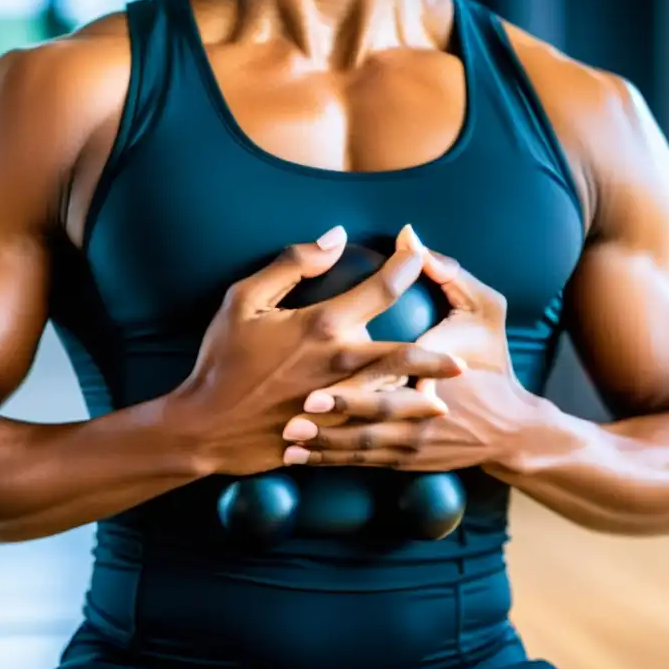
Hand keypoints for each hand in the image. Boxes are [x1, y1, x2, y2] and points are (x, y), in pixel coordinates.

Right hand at [170, 226, 464, 475]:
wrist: (204, 427)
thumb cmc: (220, 359)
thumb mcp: (243, 299)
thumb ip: (292, 263)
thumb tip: (334, 236)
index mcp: (322, 325)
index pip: (382, 288)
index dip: (407, 265)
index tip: (419, 253)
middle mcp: (340, 363)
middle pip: (406, 354)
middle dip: (437, 354)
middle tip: (464, 359)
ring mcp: (339, 402)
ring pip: (396, 395)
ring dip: (425, 394)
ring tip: (447, 396)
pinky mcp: (331, 431)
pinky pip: (374, 426)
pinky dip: (396, 422)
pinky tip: (411, 421)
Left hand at [282, 230, 545, 470]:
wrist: (511, 430)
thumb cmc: (495, 364)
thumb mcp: (487, 310)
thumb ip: (449, 273)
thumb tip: (409, 234)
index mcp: (439, 365)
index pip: (402, 354)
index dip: (364, 354)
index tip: (326, 341)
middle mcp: (423, 407)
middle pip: (377, 406)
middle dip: (340, 405)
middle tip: (301, 401)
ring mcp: (412, 439)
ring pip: (363, 441)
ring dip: (325, 438)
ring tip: (290, 432)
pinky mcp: (403, 460)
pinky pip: (361, 460)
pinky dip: (329, 458)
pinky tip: (296, 457)